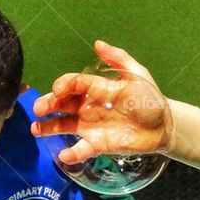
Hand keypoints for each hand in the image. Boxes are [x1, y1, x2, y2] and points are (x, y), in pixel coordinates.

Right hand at [30, 41, 174, 163]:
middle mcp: (88, 106)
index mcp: (96, 88)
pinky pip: (82, 149)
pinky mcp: (98, 144)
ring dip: (49, 128)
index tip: (58, 90)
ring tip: (36, 129)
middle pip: (63, 104)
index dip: (64, 85)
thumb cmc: (150, 98)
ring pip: (64, 125)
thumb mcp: (137, 74)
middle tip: (39, 108)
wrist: (164, 125)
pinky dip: (72, 153)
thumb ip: (119, 59)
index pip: (74, 84)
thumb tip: (98, 43)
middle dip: (48, 104)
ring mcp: (91, 126)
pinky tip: (64, 156)